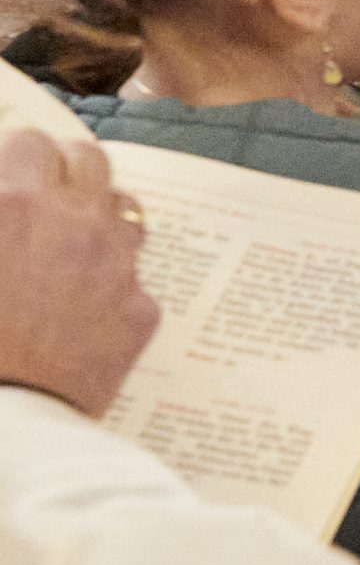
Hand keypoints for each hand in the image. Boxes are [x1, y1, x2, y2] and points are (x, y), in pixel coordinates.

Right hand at [0, 131, 158, 416]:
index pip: (33, 143)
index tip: (15, 172)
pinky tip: (85, 307)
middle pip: (92, 162)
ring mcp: (118, 265)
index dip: (21, 157)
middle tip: (51, 191)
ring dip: (99, 219)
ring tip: (72, 243)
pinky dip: (112, 283)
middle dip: (69, 170)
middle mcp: (77, 224)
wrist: (3, 421)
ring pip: (125, 212)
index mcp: (17, 205)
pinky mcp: (141, 310)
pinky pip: (134, 278)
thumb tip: (2, 202)